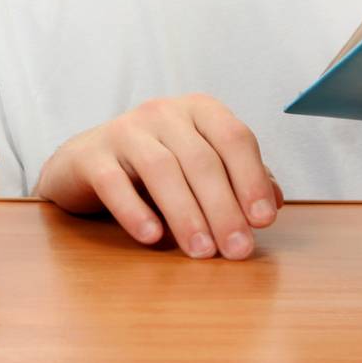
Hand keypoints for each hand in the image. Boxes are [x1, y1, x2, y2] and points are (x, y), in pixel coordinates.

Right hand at [34, 95, 282, 259]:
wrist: (87, 163)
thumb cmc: (156, 167)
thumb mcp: (200, 167)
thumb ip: (238, 179)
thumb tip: (274, 203)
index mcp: (198, 110)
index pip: (234, 137)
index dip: (252, 179)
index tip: (264, 221)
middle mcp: (163, 112)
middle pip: (200, 159)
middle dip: (223, 208)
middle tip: (237, 250)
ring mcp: (124, 130)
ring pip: (161, 169)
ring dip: (186, 214)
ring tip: (202, 252)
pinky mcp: (91, 155)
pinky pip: (114, 182)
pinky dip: (134, 210)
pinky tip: (152, 236)